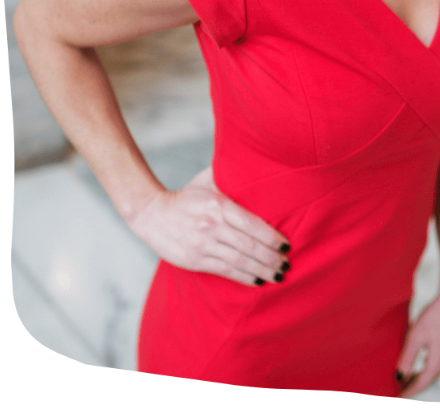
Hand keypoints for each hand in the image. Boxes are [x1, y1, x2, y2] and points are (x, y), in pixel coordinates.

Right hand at [128, 167, 290, 286]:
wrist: (151, 213)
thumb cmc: (187, 196)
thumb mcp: (207, 180)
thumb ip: (229, 175)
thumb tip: (254, 158)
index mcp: (219, 205)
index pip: (253, 224)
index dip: (272, 237)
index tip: (287, 245)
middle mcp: (212, 225)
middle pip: (249, 246)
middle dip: (272, 257)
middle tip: (288, 263)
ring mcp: (203, 244)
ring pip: (239, 261)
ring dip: (262, 270)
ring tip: (279, 275)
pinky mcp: (194, 259)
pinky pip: (225, 270)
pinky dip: (244, 277)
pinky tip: (257, 281)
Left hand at [396, 285, 439, 397]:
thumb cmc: (435, 316)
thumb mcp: (416, 336)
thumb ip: (407, 358)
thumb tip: (399, 377)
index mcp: (436, 363)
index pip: (419, 384)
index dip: (407, 392)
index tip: (396, 399)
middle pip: (426, 380)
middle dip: (412, 385)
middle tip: (398, 390)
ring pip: (431, 370)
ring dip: (419, 376)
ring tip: (406, 378)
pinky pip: (436, 361)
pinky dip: (425, 366)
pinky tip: (421, 360)